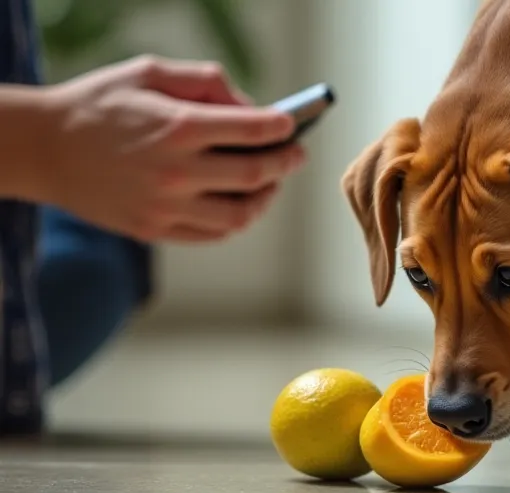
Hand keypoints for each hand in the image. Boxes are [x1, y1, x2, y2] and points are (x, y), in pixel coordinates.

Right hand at [37, 55, 305, 242]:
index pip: (253, 131)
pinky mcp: (154, 230)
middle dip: (285, 163)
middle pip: (256, 176)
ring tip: (269, 183)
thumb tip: (250, 107)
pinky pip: (212, 234)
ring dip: (264, 198)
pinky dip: (234, 220)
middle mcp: (176, 172)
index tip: (292, 126)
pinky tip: (237, 203)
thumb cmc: (99, 104)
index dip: (283, 128)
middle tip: (295, 155)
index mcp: (178, 127)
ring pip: (240, 215)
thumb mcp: (149, 72)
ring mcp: (166, 207)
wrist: (44, 149)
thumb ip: (206, 82)